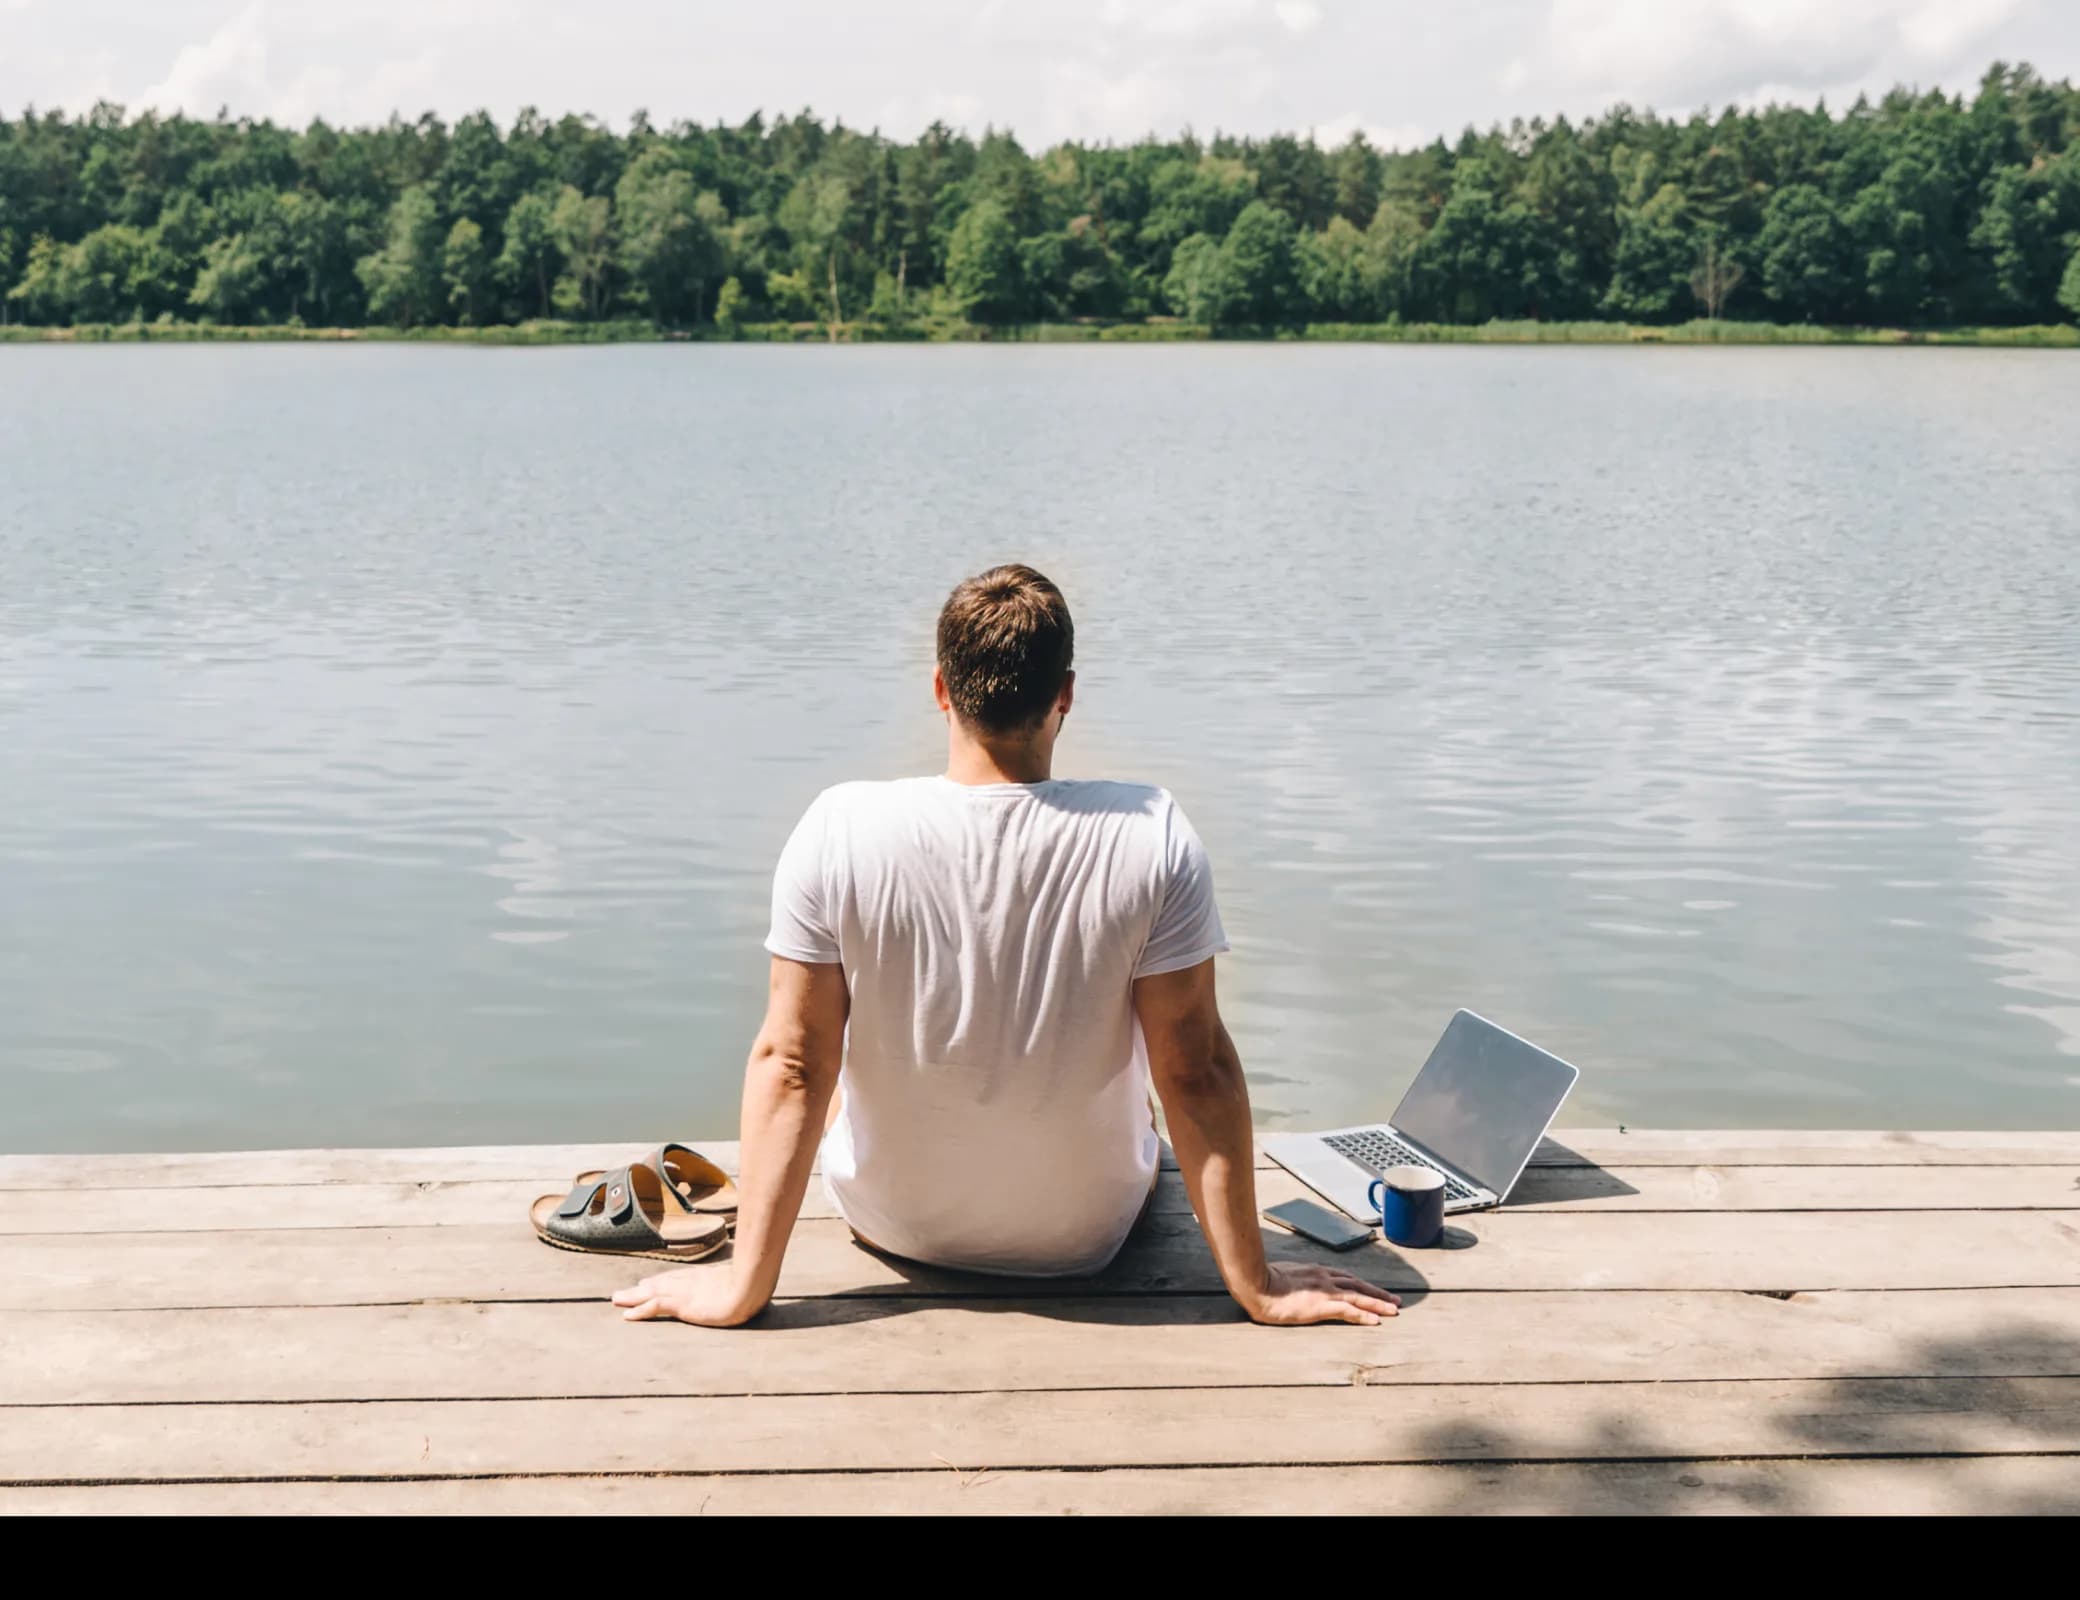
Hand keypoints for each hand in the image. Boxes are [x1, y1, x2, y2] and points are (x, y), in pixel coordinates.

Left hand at [612, 1263, 763, 1326]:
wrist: (752, 1284)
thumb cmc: (754, 1282)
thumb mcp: (747, 1280)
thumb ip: (741, 1280)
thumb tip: (753, 1280)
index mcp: (703, 1277)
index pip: (677, 1278)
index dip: (660, 1281)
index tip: (647, 1282)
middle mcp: (689, 1282)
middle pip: (659, 1284)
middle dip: (641, 1289)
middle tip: (623, 1292)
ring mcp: (684, 1291)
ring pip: (650, 1293)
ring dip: (632, 1297)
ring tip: (616, 1299)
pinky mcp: (681, 1304)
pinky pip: (654, 1306)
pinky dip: (639, 1310)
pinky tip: (626, 1315)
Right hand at [1243, 1261, 1399, 1325]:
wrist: (1256, 1283)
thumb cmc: (1262, 1280)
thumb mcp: (1282, 1275)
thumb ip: (1293, 1279)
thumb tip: (1292, 1284)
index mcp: (1316, 1272)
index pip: (1345, 1277)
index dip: (1361, 1285)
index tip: (1373, 1290)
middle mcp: (1324, 1279)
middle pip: (1358, 1285)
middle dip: (1377, 1293)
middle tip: (1395, 1300)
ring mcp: (1324, 1292)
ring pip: (1359, 1297)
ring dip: (1378, 1304)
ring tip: (1394, 1310)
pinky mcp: (1321, 1306)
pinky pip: (1348, 1311)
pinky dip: (1364, 1315)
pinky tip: (1376, 1321)